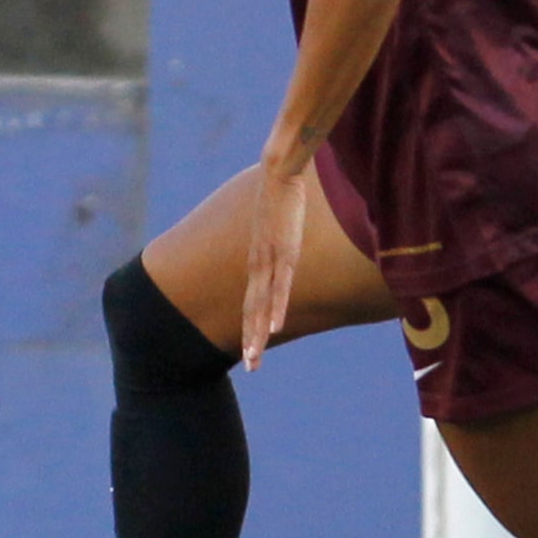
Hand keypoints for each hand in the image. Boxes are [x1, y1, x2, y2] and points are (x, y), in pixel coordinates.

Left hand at [241, 164, 306, 370]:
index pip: (253, 301)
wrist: (278, 170)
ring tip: (255, 358)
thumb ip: (283, 239)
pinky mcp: (286, 250)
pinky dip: (277, 308)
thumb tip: (287, 244)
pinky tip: (276, 327)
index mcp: (260, 259)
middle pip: (253, 310)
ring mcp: (272, 259)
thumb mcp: (281, 225)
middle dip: (251, 340)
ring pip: (263, 305)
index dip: (251, 327)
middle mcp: (261, 263)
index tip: (250, 350)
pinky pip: (282, 286)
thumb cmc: (282, 193)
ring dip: (259, 333)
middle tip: (250, 368)